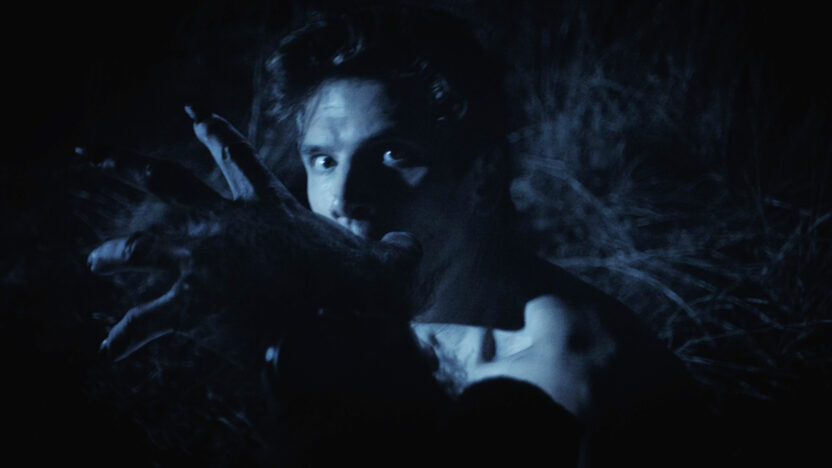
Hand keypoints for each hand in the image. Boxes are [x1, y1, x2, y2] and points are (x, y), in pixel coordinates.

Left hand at [84, 106, 420, 362]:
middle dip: (128, 166)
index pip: (235, 156)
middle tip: (97, 154)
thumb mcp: (387, 266)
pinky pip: (147, 320)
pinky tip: (109, 348)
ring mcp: (202, 262)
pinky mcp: (190, 306)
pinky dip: (128, 335)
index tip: (193, 112)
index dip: (214, 131)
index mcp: (268, 207)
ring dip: (118, 253)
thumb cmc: (360, 296)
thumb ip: (397, 248)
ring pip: (143, 247)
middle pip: (167, 184)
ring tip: (97, 259)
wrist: (334, 332)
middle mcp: (225, 225)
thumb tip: (408, 242)